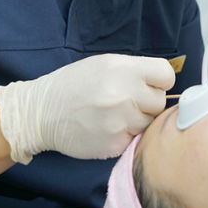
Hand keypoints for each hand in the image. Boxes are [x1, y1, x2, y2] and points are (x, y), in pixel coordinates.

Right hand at [0, 54, 174, 161]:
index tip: (149, 85)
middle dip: (147, 102)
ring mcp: (120, 121)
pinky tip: (106, 127)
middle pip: (160, 101)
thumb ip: (135, 71)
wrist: (41, 112)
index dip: (160, 81)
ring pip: (148, 123)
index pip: (166, 75)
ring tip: (114, 114)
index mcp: (123, 69)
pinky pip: (134, 139)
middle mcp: (124, 93)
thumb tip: (163, 83)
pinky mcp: (114, 144)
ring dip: (137, 121)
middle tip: (126, 101)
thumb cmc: (74, 85)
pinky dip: (125, 135)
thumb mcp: (105, 64)